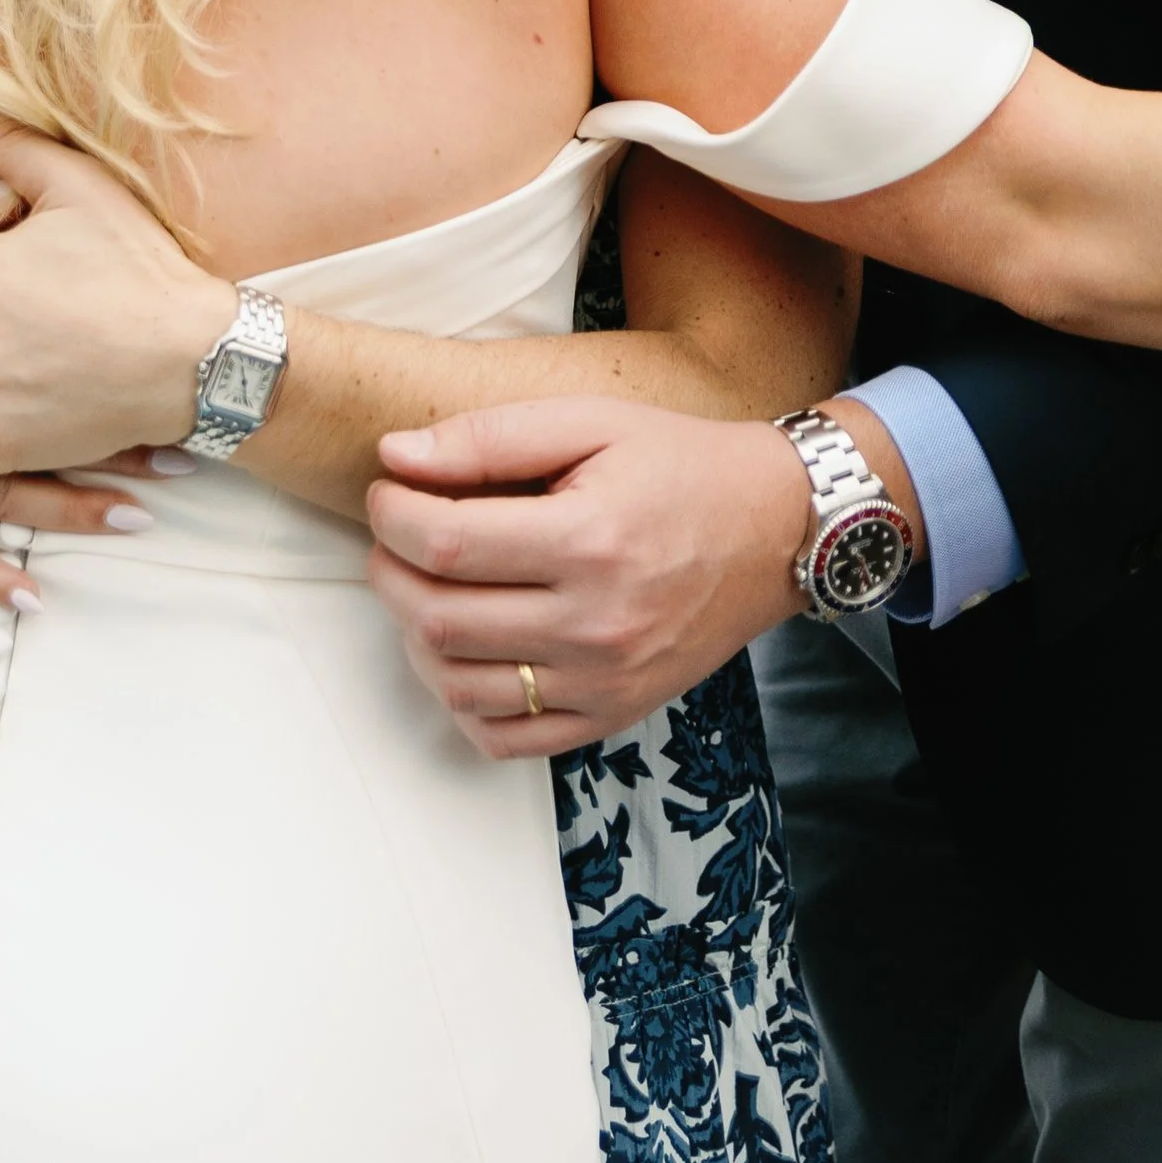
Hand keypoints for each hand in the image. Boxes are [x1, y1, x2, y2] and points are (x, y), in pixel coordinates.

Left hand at [363, 397, 812, 756]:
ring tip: (426, 588)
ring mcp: (603, 682)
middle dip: (391, 571)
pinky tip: (467, 648)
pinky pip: (504, 739)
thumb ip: (488, 438)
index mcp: (589, 541)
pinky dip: (463, 701)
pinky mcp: (611, 715)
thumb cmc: (679, 464)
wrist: (773, 529)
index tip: (388, 490)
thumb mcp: (590, 423)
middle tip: (397, 535)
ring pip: (459, 686)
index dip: (393, 516)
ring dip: (416, 636)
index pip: (446, 545)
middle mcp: (596, 625)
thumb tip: (394, 457)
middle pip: (440, 619)